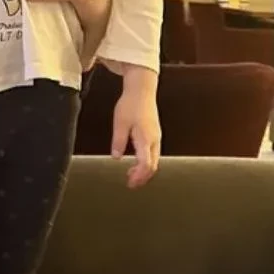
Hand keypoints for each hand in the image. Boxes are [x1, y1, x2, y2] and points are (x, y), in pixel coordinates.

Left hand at [112, 67, 160, 188]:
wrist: (142, 90)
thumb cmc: (130, 104)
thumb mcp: (120, 123)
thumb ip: (118, 141)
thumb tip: (116, 157)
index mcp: (146, 138)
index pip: (146, 164)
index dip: (139, 176)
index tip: (130, 183)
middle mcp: (154, 140)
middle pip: (153, 165)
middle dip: (143, 177)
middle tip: (130, 183)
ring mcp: (157, 137)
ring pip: (154, 160)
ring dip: (144, 170)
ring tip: (131, 175)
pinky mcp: (155, 134)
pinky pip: (154, 153)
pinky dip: (146, 162)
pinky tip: (136, 162)